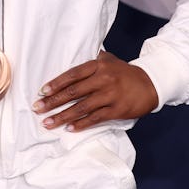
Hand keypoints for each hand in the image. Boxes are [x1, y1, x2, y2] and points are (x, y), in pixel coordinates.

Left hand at [32, 51, 158, 131]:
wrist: (151, 83)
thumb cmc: (125, 72)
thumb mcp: (109, 60)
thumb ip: (92, 61)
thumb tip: (72, 59)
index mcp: (99, 65)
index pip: (73, 74)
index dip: (56, 83)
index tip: (42, 92)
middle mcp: (103, 79)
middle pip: (74, 91)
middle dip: (53, 101)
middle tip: (38, 108)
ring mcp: (110, 95)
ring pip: (82, 107)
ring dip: (63, 116)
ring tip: (48, 123)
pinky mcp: (117, 110)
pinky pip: (95, 118)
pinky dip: (81, 124)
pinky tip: (69, 129)